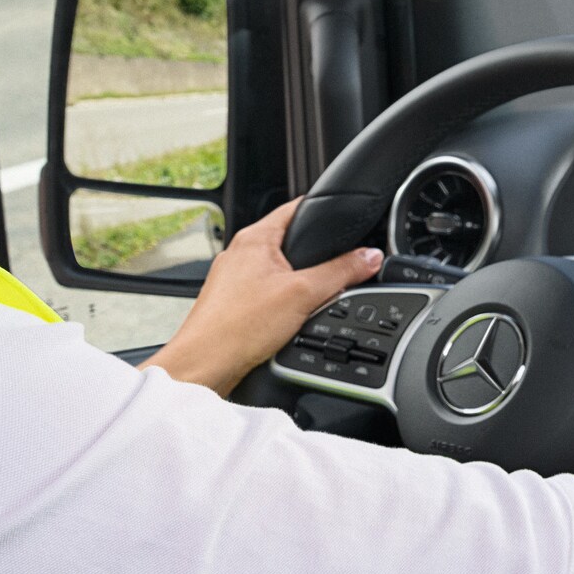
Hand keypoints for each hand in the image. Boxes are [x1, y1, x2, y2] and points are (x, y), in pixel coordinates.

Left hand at [148, 200, 383, 395]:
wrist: (205, 364)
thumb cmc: (237, 327)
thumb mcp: (303, 294)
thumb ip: (340, 272)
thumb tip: (368, 256)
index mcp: (254, 238)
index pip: (296, 208)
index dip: (322, 211)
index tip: (343, 217)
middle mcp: (239, 253)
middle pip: (289, 242)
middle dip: (314, 256)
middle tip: (333, 271)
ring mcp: (233, 279)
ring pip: (278, 272)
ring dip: (297, 284)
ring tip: (308, 302)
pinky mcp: (232, 304)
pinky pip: (266, 294)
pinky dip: (282, 303)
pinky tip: (289, 321)